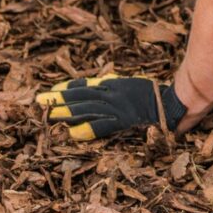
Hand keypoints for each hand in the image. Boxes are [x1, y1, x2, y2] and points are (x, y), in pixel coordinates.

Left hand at [35, 74, 186, 140]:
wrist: (173, 102)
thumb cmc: (155, 94)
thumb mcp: (132, 84)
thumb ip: (118, 83)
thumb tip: (106, 79)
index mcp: (113, 85)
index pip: (86, 86)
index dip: (68, 89)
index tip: (52, 90)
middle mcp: (111, 94)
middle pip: (80, 97)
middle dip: (59, 99)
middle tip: (38, 102)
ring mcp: (116, 107)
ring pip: (86, 109)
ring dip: (66, 113)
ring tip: (48, 116)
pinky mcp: (123, 120)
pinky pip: (101, 125)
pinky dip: (86, 129)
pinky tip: (72, 134)